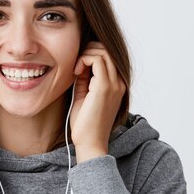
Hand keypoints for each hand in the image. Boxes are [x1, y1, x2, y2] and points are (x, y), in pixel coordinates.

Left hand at [70, 41, 125, 162]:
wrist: (90, 143)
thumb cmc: (85, 124)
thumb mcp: (84, 95)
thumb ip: (85, 79)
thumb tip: (80, 63)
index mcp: (117, 85)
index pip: (109, 57)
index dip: (91, 55)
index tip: (76, 67)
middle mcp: (119, 83)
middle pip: (107, 51)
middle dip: (88, 51)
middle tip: (75, 64)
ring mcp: (114, 84)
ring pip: (103, 52)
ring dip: (85, 54)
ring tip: (75, 69)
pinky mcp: (104, 87)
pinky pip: (97, 59)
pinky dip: (83, 59)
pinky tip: (75, 72)